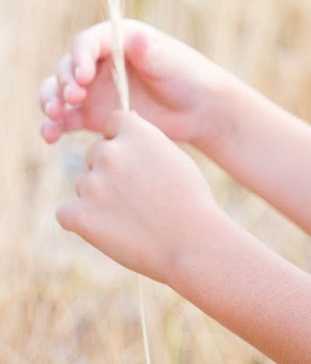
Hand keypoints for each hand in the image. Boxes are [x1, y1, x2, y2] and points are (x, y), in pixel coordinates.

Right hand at [40, 21, 225, 153]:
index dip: (80, 58)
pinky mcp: (92, 115)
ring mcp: (93, 89)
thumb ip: (149, 51)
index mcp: (117, 40)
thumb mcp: (170, 62)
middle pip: (67, 66)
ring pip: (59, 92)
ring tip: (55, 116)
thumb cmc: (188, 77)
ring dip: (50, 101)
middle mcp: (99, 62)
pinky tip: (50, 136)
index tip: (83, 77)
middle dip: (63, 81)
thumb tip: (137, 36)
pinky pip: (65, 119)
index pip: (86, 43)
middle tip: (74, 98)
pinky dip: (53, 126)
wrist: (198, 111)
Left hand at [56, 110, 222, 286]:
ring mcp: (92, 184)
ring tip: (129, 217)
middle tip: (134, 196)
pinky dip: (81, 222)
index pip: (112, 123)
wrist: (191, 241)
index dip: (121, 140)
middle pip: (94, 154)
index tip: (132, 158)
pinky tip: (107, 230)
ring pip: (83, 184)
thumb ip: (145, 143)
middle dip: (108, 171)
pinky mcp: (80, 215)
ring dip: (97, 198)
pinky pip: (67, 213)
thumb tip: (124, 137)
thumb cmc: (189, 200)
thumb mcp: (172, 157)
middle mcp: (109, 153)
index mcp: (135, 133)